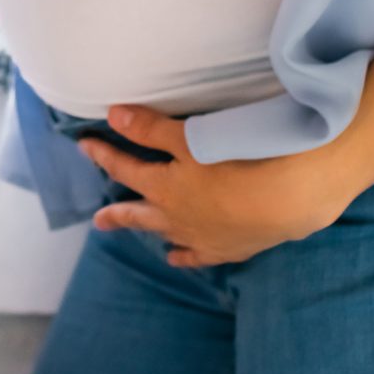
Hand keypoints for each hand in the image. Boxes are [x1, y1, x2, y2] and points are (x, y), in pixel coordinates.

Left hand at [79, 104, 361, 267]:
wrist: (288, 199)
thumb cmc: (238, 160)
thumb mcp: (191, 138)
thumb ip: (151, 129)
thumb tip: (112, 115)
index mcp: (165, 189)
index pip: (125, 169)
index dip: (104, 155)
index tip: (85, 146)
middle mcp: (177, 218)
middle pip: (138, 214)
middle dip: (117, 214)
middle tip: (98, 220)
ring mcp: (202, 238)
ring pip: (166, 235)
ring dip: (150, 231)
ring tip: (138, 236)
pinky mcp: (229, 249)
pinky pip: (198, 256)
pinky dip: (184, 256)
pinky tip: (177, 257)